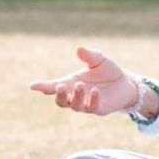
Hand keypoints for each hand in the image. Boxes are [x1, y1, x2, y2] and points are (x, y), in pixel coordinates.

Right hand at [26, 47, 141, 117]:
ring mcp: (87, 104)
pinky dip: (92, 100)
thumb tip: (78, 49)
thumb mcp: (98, 59)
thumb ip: (88, 55)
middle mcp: (77, 95)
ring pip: (75, 106)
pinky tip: (95, 91)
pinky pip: (93, 108)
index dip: (42, 87)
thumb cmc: (108, 71)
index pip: (53, 87)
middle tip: (59, 87)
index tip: (32, 86)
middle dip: (59, 95)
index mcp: (71, 83)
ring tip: (80, 85)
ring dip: (76, 97)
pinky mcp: (100, 109)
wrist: (126, 83)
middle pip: (61, 101)